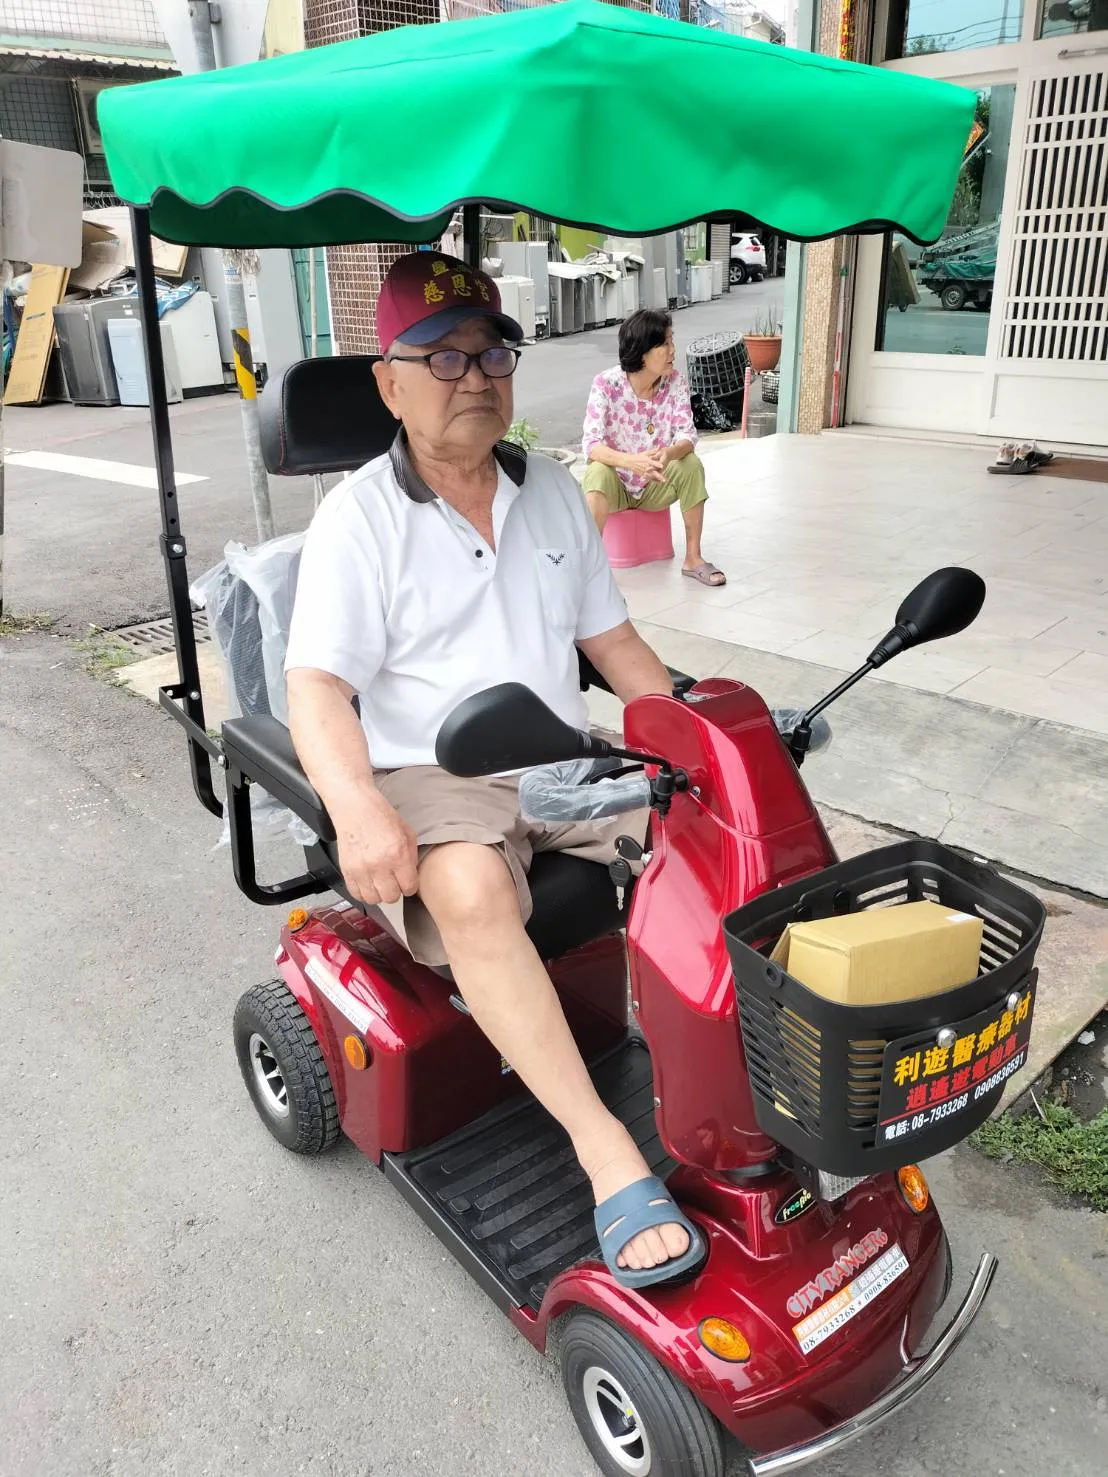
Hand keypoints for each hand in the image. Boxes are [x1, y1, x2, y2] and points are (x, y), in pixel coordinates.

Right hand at [334, 791, 418, 905]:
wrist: (355, 807)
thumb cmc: (380, 816)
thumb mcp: (407, 833)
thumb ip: (411, 858)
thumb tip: (412, 876)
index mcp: (398, 855)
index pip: (409, 888)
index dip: (409, 885)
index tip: (406, 881)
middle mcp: (379, 865)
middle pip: (391, 897)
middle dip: (395, 890)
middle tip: (393, 880)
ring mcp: (361, 869)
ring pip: (373, 899)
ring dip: (378, 893)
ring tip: (379, 881)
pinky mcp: (347, 870)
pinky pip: (356, 894)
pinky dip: (363, 891)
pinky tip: (368, 881)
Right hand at [625, 451, 667, 482]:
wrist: (630, 462)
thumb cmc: (638, 456)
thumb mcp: (646, 453)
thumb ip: (653, 451)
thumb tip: (659, 447)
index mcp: (647, 461)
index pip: (653, 463)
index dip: (658, 464)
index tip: (662, 466)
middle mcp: (646, 467)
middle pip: (653, 472)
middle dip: (659, 476)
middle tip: (664, 479)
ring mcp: (644, 472)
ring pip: (652, 477)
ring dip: (657, 479)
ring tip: (663, 481)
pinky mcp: (643, 474)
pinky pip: (649, 478)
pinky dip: (653, 480)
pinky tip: (658, 482)